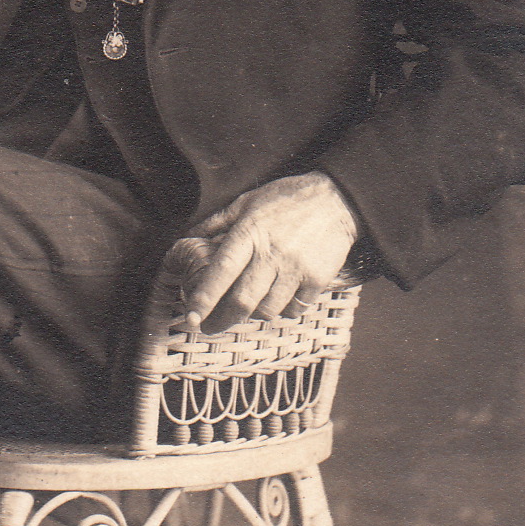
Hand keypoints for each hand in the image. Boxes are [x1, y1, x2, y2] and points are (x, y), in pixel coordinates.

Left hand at [169, 173, 359, 334]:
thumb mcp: (247, 201)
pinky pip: (294, 309)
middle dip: (222, 320)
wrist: (336, 200)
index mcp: (251, 232)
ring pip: (267, 310)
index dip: (205, 297)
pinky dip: (282, 311)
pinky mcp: (317, 279)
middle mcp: (273, 253)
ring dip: (253, 314)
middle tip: (209, 327)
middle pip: (243, 300)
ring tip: (247, 308)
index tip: (191, 317)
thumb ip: (217, 222)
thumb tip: (188, 238)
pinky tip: (277, 300)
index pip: (223, 270)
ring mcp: (297, 268)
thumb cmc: (286, 199)